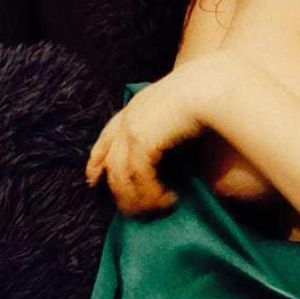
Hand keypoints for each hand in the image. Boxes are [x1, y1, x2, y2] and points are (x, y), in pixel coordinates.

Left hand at [84, 54, 226, 215]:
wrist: (208, 86)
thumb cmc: (206, 95)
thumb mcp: (182, 108)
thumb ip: (171, 124)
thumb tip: (172, 143)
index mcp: (137, 107)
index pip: (107, 136)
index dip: (96, 158)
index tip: (91, 179)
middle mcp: (129, 116)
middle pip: (112, 162)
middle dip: (119, 190)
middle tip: (133, 211)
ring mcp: (131, 128)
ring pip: (122, 176)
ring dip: (139, 198)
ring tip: (157, 210)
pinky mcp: (141, 140)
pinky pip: (139, 177)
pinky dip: (153, 194)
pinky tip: (169, 200)